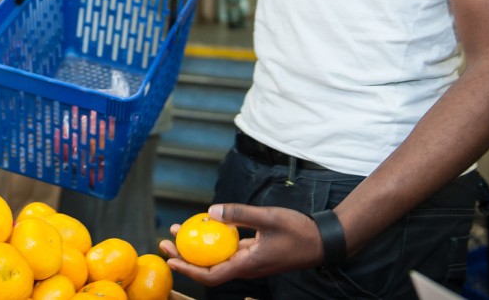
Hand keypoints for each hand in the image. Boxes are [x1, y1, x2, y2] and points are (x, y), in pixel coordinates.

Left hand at [158, 204, 326, 284]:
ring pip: (218, 257)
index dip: (188, 269)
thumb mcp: (268, 218)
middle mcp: (246, 267)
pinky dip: (215, 240)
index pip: (211, 275)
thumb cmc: (299, 231)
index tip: (170, 259)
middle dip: (184, 256)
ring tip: (179, 231)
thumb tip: (210, 212)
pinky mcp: (255, 253)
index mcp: (247, 265)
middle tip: (165, 241)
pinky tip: (207, 225)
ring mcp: (250, 261)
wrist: (323, 241)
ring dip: (197, 247)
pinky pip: (229, 250)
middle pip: (209, 267)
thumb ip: (240, 214)